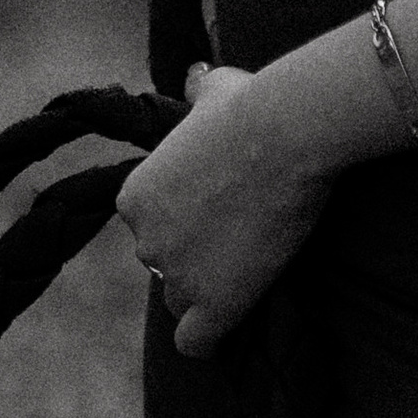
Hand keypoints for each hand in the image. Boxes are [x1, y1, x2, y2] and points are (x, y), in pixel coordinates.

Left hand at [114, 64, 334, 361]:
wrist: (284, 134)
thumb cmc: (251, 105)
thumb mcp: (214, 90)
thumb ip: (197, 91)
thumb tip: (194, 75)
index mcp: (134, 196)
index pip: (149, 225)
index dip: (183, 218)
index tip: (217, 205)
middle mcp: (144, 240)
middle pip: (163, 263)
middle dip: (194, 253)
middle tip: (239, 231)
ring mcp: (177, 275)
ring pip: (181, 300)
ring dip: (206, 289)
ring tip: (246, 266)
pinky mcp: (214, 304)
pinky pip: (195, 342)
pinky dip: (208, 338)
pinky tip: (228, 324)